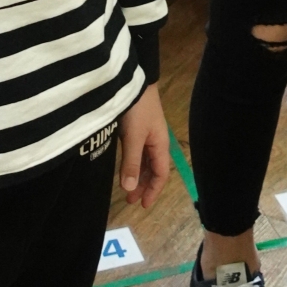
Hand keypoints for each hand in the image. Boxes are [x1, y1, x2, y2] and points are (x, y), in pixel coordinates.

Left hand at [118, 87, 169, 209]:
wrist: (134, 81)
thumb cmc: (137, 110)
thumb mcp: (133, 138)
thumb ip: (131, 163)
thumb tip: (130, 189)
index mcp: (160, 145)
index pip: (161, 174)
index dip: (153, 191)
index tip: (143, 205)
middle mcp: (156, 141)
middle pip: (154, 169)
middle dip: (144, 186)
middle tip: (130, 200)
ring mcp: (147, 134)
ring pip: (145, 161)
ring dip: (138, 176)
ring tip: (126, 188)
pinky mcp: (137, 127)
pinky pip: (138, 152)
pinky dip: (133, 163)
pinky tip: (125, 167)